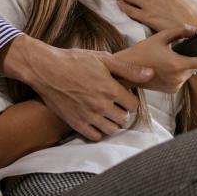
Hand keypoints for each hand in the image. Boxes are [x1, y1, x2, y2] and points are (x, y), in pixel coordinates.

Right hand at [0, 36, 153, 140]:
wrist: (46, 69)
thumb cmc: (74, 61)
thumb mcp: (103, 59)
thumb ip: (128, 69)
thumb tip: (150, 74)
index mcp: (111, 89)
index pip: (133, 105)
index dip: (129, 99)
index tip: (122, 94)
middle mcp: (101, 106)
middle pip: (124, 118)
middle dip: (122, 111)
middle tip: (113, 102)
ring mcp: (88, 116)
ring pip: (112, 129)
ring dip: (112, 122)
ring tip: (105, 112)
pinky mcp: (76, 123)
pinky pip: (95, 136)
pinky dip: (98, 130)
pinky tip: (95, 120)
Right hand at [115, 25, 196, 92]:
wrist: (126, 71)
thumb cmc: (141, 52)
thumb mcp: (160, 37)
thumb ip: (180, 31)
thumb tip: (195, 29)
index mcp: (177, 64)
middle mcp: (178, 78)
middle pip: (196, 66)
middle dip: (192, 57)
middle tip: (179, 49)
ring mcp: (175, 86)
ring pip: (189, 73)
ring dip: (185, 65)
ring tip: (170, 57)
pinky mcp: (171, 90)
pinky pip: (181, 79)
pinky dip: (178, 72)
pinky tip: (166, 66)